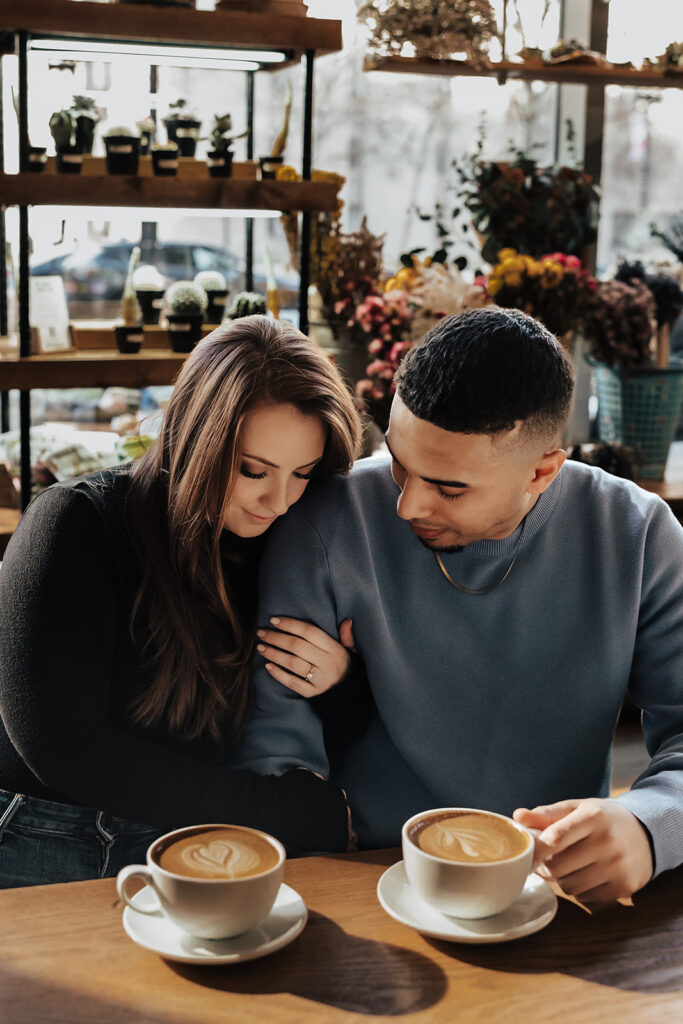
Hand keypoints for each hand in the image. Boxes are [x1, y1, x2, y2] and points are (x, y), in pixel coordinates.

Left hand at [256, 616, 355, 696]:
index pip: (310, 632)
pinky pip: (292, 683)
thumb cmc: (343, 662)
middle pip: (297, 646)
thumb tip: (346, 621)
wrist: (349, 690)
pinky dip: (278, 674)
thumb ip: (346, 635)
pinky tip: (267, 666)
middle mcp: (328, 663)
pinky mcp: (312, 692)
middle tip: (261, 633)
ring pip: (293, 664)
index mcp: (335, 649)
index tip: (273, 620)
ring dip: (274, 654)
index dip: (290, 624)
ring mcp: (320, 679)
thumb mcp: (349, 647)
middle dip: (276, 638)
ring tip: (261, 647)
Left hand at [514, 798, 653, 905]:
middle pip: (558, 867)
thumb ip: (546, 814)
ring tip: (572, 866)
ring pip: (570, 887)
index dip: (535, 851)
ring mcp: (617, 867)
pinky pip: (587, 899)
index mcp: (593, 817)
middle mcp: (607, 842)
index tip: (524, 855)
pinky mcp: (624, 887)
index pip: (556, 838)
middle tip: (550, 859)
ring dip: (564, 880)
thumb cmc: (602, 819)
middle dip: (548, 866)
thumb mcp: (577, 808)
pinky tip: (589, 875)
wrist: (645, 833)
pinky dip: (581, 891)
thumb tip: (517, 817)